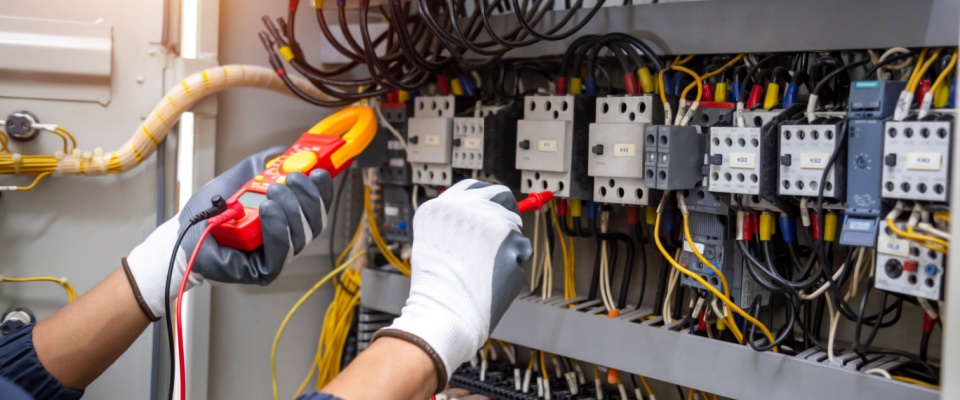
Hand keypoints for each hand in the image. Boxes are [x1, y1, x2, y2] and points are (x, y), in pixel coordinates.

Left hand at [123, 147, 332, 319]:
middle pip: (316, 222)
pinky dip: (278, 228)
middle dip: (308, 197)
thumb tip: (286, 151)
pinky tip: (268, 210)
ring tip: (271, 192)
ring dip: (291, 209)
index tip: (319, 171)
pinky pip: (281, 251)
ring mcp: (278, 256)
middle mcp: (288, 238)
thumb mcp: (242, 178)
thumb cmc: (211, 211)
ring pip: (302, 235)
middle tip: (291, 178)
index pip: (318, 206)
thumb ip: (264, 164)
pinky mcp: (265, 271)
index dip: (323, 190)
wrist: (184, 232)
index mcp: (289, 217)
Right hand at [374, 179, 531, 393]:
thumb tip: (488, 213)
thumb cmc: (439, 288)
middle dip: (508, 212)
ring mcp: (488, 220)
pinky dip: (516, 262)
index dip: (488, 198)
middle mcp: (463, 207)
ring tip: (487, 269)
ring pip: (514, 225)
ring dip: (509, 244)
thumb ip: (457, 222)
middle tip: (506, 232)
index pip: (473, 187)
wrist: (445, 312)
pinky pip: (523, 248)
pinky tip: (497, 276)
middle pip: (501, 195)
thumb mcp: (435, 242)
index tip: (495, 206)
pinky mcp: (510, 238)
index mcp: (440, 207)